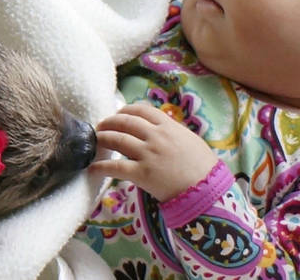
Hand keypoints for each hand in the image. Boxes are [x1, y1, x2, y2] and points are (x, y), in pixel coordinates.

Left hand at [90, 103, 218, 201]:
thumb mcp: (190, 140)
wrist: (207, 189)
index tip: (118, 113)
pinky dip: (101, 166)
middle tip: (100, 126)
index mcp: (168, 126)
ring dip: (102, 138)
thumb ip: (173, 131)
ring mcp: (147, 154)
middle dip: (109, 122)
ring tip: (94, 141)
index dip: (125, 110)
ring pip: (117, 140)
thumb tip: (160, 128)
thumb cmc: (203, 167)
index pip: (141, 109)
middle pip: (125, 122)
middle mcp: (156, 136)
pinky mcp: (142, 174)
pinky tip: (93, 167)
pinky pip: (116, 167)